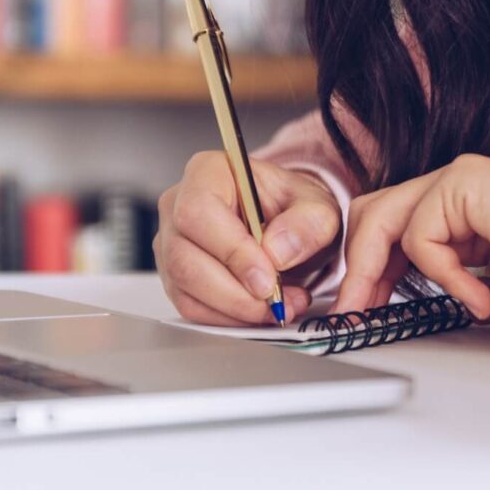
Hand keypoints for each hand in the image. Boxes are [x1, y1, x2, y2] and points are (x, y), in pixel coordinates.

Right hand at [154, 151, 341, 325]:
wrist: (286, 223)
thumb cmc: (293, 207)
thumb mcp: (318, 207)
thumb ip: (308, 223)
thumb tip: (277, 251)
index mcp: (208, 172)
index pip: (200, 212)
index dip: (231, 251)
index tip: (268, 279)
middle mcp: (178, 204)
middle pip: (184, 257)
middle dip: (235, 292)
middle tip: (278, 302)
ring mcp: (171, 241)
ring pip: (185, 288)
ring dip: (235, 308)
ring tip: (280, 306)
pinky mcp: (174, 275)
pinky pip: (191, 306)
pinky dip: (228, 317)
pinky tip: (260, 309)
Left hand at [336, 154, 489, 331]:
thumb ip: (451, 293)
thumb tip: (417, 313)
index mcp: (458, 211)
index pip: (391, 231)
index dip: (369, 271)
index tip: (359, 312)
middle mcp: (452, 188)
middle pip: (372, 215)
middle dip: (358, 268)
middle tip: (353, 314)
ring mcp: (456, 179)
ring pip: (380, 218)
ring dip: (371, 272)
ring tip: (375, 312)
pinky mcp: (464, 182)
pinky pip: (421, 235)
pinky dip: (441, 274)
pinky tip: (478, 299)